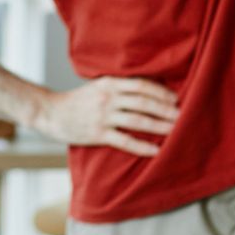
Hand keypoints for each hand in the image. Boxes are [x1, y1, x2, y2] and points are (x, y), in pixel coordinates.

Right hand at [34, 77, 177, 157]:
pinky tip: (156, 151)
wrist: (50, 112)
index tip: (175, 99)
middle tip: (184, 116)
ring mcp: (102, 116)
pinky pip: (125, 141)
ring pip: (137, 121)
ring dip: (159, 126)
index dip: (160, 92)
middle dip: (165, 110)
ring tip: (176, 130)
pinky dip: (142, 146)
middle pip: (143, 103)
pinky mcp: (98, 134)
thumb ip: (119, 87)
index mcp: (108, 84)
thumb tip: (148, 91)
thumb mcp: (97, 86)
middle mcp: (107, 98)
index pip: (141, 85)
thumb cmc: (77, 100)